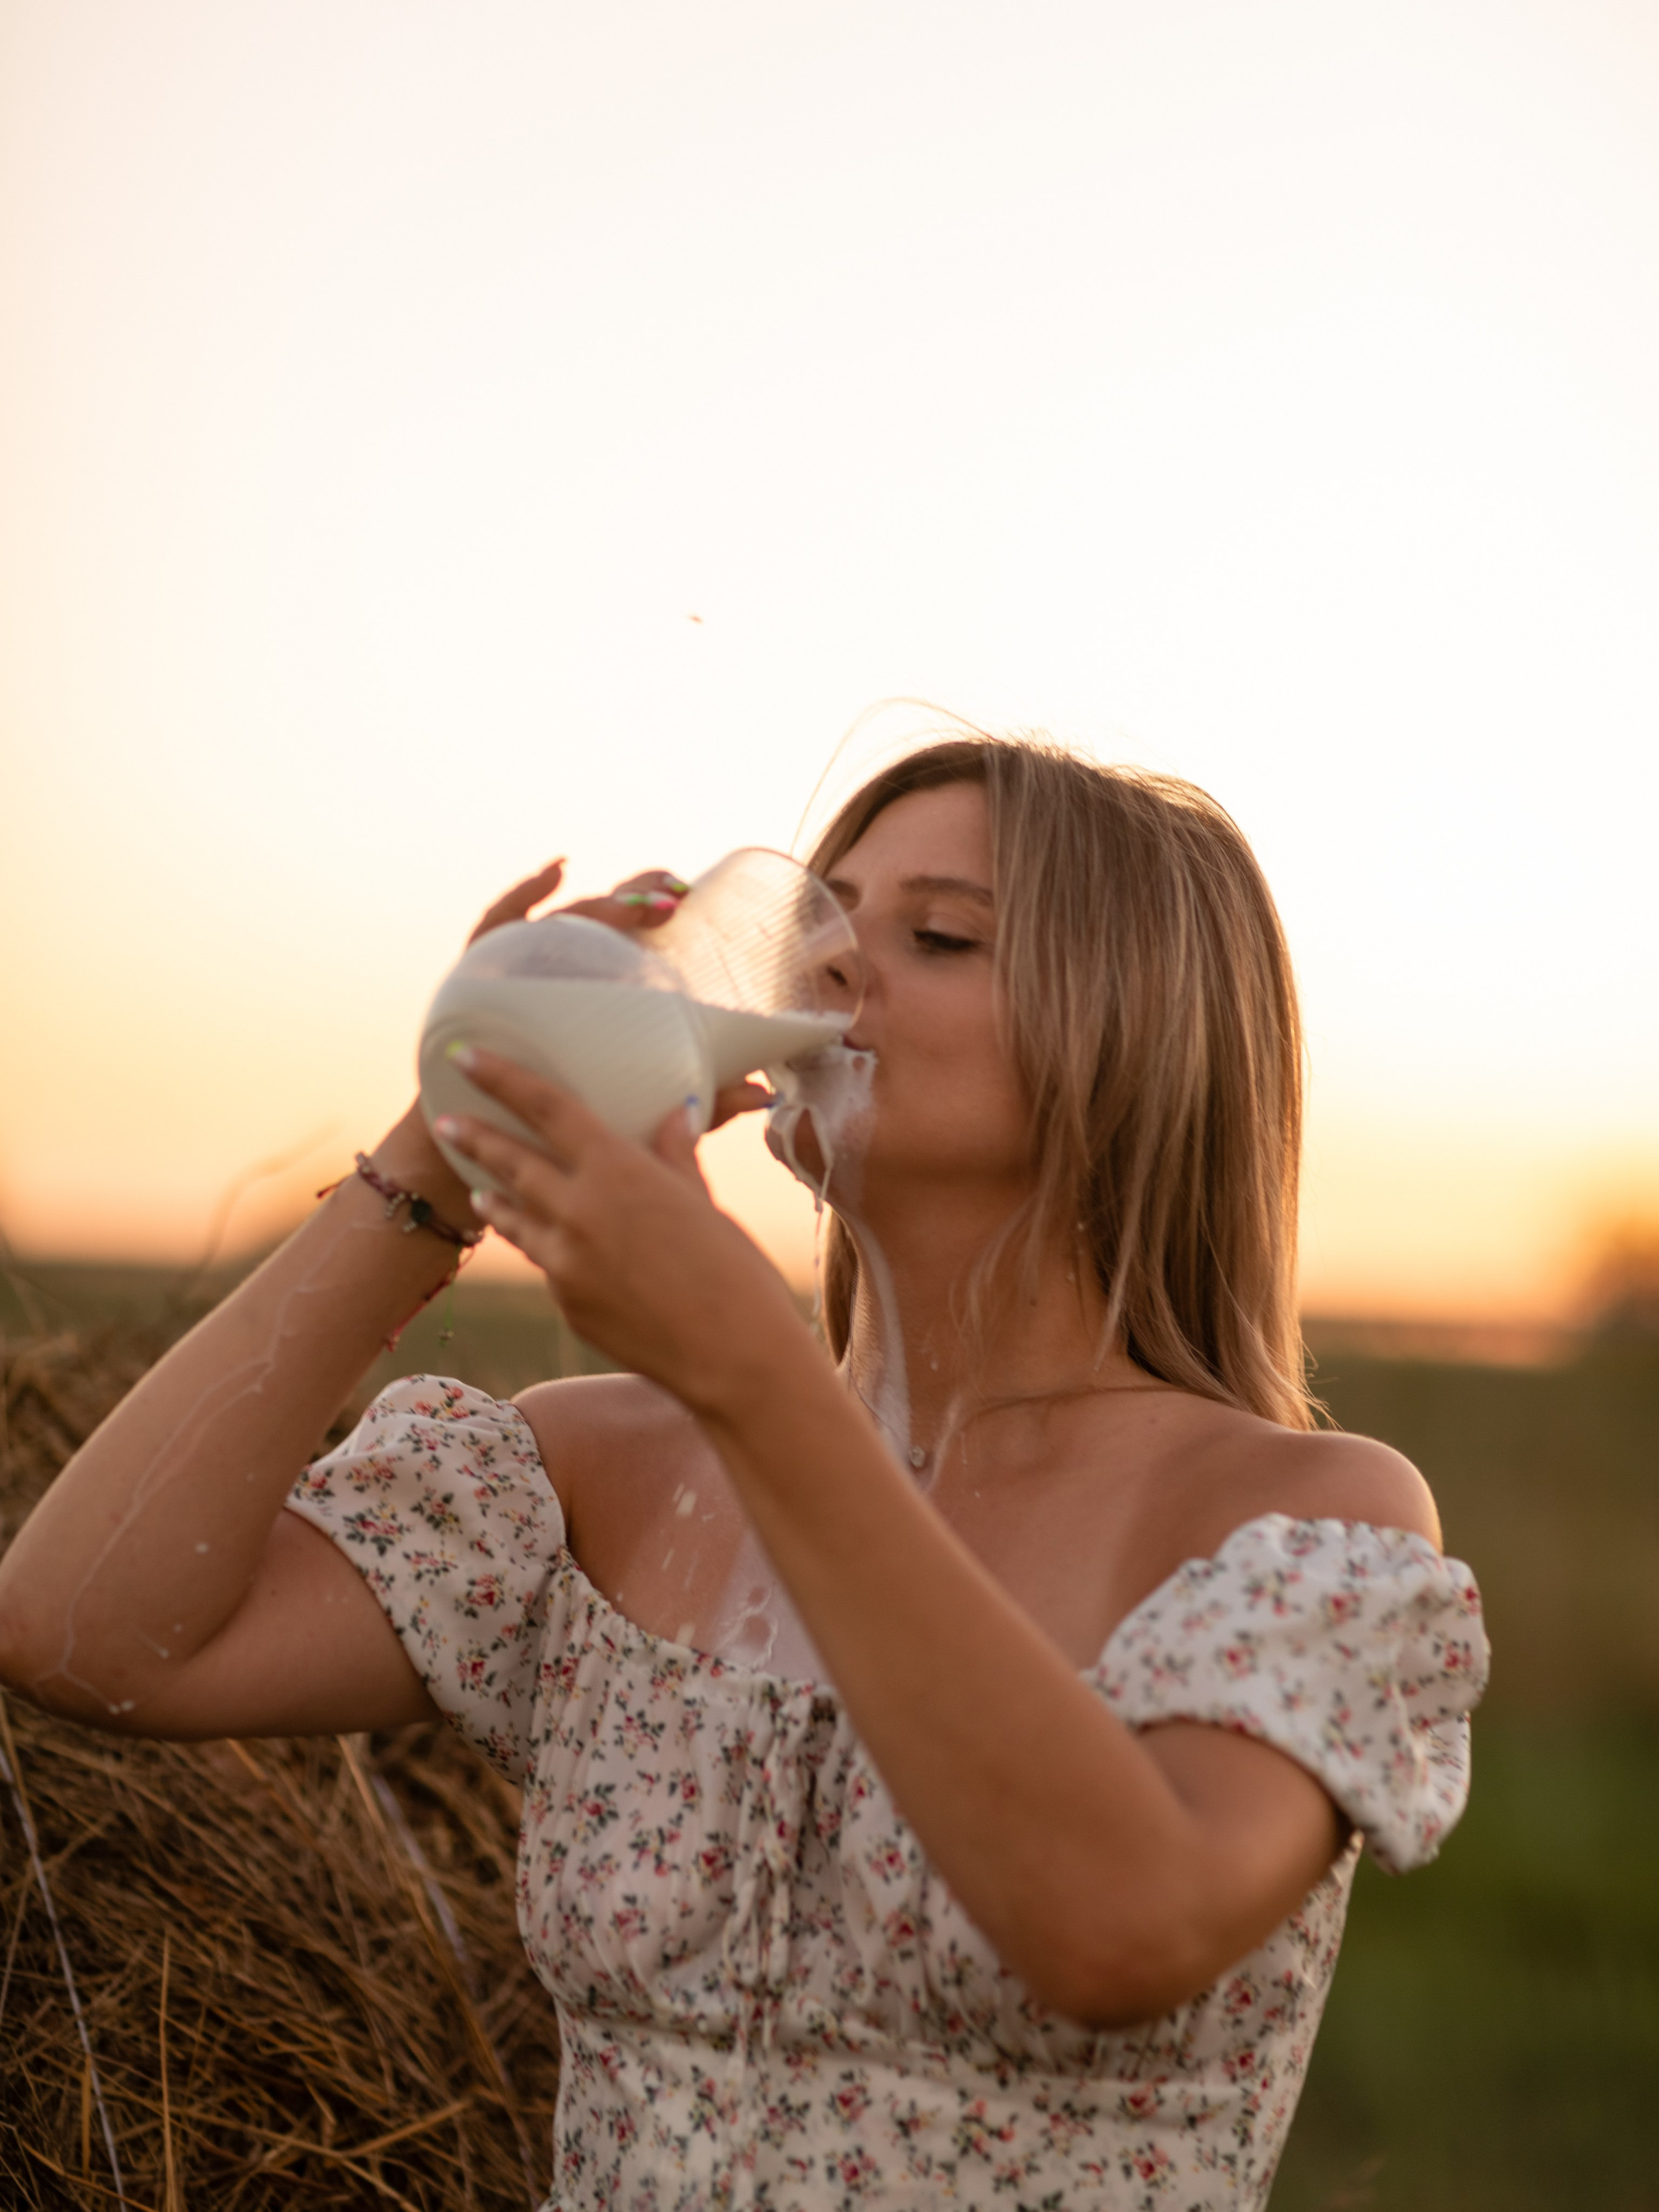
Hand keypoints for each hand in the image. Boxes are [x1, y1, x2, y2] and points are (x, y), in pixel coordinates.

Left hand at [433, 1051, 805, 1412]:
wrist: (733, 1360)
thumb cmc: (736, 1275)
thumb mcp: (706, 1205)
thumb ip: (676, 1158)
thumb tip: (676, 1115)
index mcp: (618, 1172)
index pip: (548, 1109)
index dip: (503, 1078)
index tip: (467, 1057)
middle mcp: (579, 1212)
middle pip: (512, 1162)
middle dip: (475, 1138)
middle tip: (446, 1121)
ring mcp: (565, 1264)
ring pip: (516, 1220)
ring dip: (495, 1199)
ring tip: (479, 1191)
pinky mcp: (566, 1305)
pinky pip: (547, 1265)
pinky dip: (544, 1249)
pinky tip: (550, 1249)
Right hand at [464, 859, 768, 1131]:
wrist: (493, 1161)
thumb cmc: (570, 1133)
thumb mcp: (643, 1115)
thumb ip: (699, 1106)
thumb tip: (764, 1094)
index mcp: (591, 997)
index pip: (622, 939)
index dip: (648, 907)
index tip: (684, 899)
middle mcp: (554, 977)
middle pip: (594, 920)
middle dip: (633, 897)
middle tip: (674, 896)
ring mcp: (513, 976)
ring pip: (555, 923)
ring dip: (600, 903)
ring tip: (640, 904)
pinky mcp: (477, 987)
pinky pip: (494, 929)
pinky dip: (522, 894)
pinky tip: (556, 871)